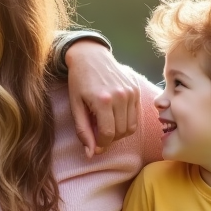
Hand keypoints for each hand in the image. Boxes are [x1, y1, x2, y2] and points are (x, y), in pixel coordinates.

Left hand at [64, 40, 139, 157]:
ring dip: (119, 133)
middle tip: (98, 135)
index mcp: (103, 100)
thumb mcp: (75, 106)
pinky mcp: (136, 90)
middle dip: (109, 139)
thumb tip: (90, 154)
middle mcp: (120, 96)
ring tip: (106, 126)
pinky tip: (114, 117)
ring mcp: (131, 92)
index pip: (108, 134)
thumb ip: (83, 130)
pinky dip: (126, 122)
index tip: (94, 145)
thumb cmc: (79, 81)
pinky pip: (135, 116)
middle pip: (121, 132)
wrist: (90, 56)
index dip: (101, 144)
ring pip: (131, 127)